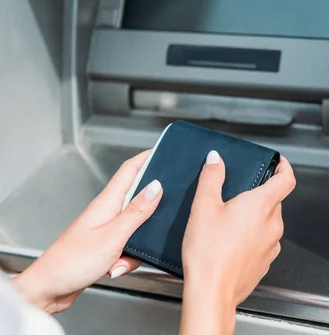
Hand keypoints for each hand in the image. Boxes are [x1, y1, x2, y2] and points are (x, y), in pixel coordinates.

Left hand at [12, 150, 162, 313]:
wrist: (49, 288)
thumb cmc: (72, 262)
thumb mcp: (113, 235)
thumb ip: (137, 211)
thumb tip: (157, 187)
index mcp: (108, 202)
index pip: (129, 169)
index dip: (147, 157)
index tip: (164, 151)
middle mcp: (107, 211)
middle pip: (138, 197)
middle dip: (153, 205)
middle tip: (167, 208)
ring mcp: (106, 228)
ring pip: (137, 226)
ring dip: (138, 244)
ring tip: (125, 257)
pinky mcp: (107, 244)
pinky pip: (129, 245)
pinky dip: (128, 258)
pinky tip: (118, 267)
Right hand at [180, 151, 295, 334]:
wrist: (212, 293)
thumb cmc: (209, 253)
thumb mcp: (204, 206)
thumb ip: (212, 178)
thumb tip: (216, 160)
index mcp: (262, 206)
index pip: (287, 179)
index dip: (284, 167)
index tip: (278, 163)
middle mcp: (273, 225)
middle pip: (274, 200)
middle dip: (258, 195)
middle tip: (235, 196)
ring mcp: (271, 245)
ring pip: (268, 222)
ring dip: (253, 218)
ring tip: (227, 223)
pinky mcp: (265, 263)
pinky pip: (263, 242)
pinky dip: (251, 237)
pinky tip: (229, 243)